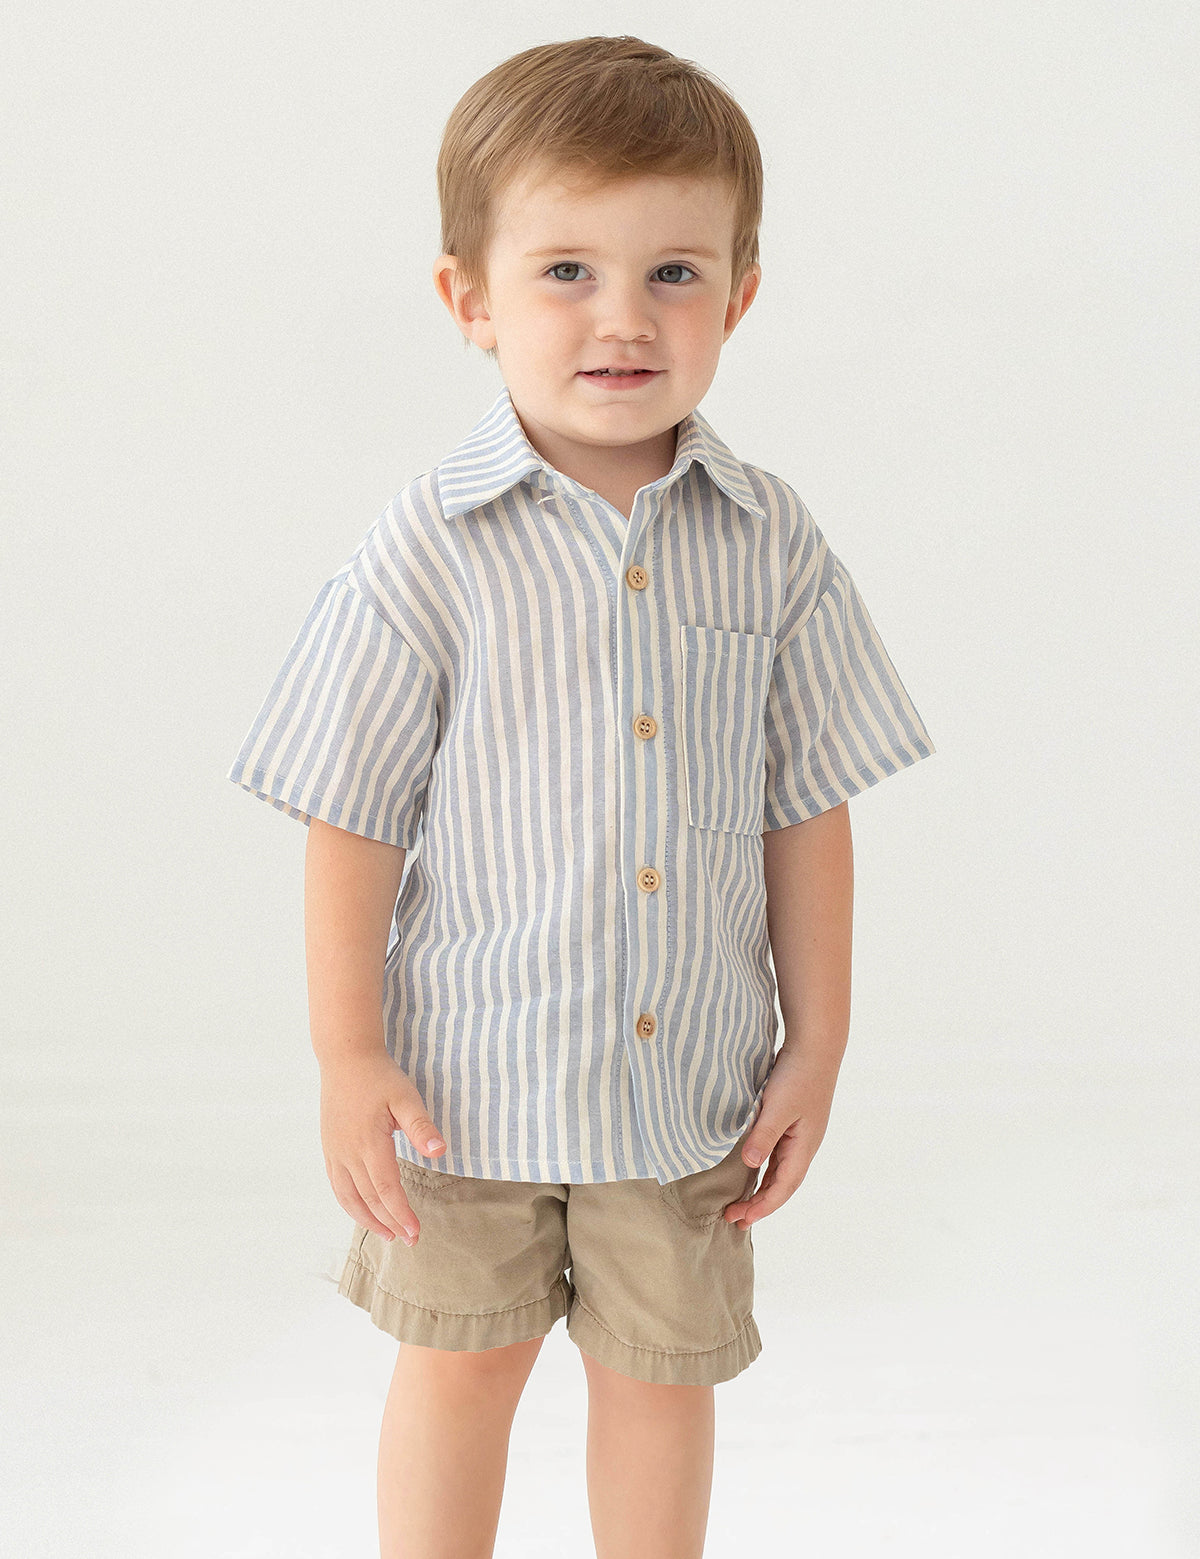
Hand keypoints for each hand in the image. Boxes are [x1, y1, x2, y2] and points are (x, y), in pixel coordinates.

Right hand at [318, 1050, 445, 1246]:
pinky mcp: (329, 1148)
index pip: (386, 1189)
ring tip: (387, 1234)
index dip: (401, 1213)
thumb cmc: (379, 1076)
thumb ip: (421, 1126)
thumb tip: (439, 1151)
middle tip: (408, 1240)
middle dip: (389, 1222)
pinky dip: (349, 1204)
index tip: (416, 1232)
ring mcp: (334, 1151)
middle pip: (368, 1198)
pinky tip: (362, 1211)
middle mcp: (347, 1152)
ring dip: (367, 1219)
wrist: (345, 1058)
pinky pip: (337, 1185)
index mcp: (368, 1142)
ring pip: (348, 1197)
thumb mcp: (406, 1096)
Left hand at [722, 1049, 836, 1229]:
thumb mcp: (778, 1107)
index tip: (741, 1219)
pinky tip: (751, 1170)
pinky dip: (764, 1169)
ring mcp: (800, 1136)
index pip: (783, 1188)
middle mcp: (804, 1147)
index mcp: (804, 1148)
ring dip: (761, 1188)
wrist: (816, 1047)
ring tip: (740, 1202)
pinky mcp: (794, 1123)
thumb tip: (750, 1165)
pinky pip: (778, 1155)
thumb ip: (763, 1136)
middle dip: (759, 1204)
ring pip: (780, 1171)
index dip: (762, 1207)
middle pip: (782, 1185)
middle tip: (733, 1218)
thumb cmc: (798, 1076)